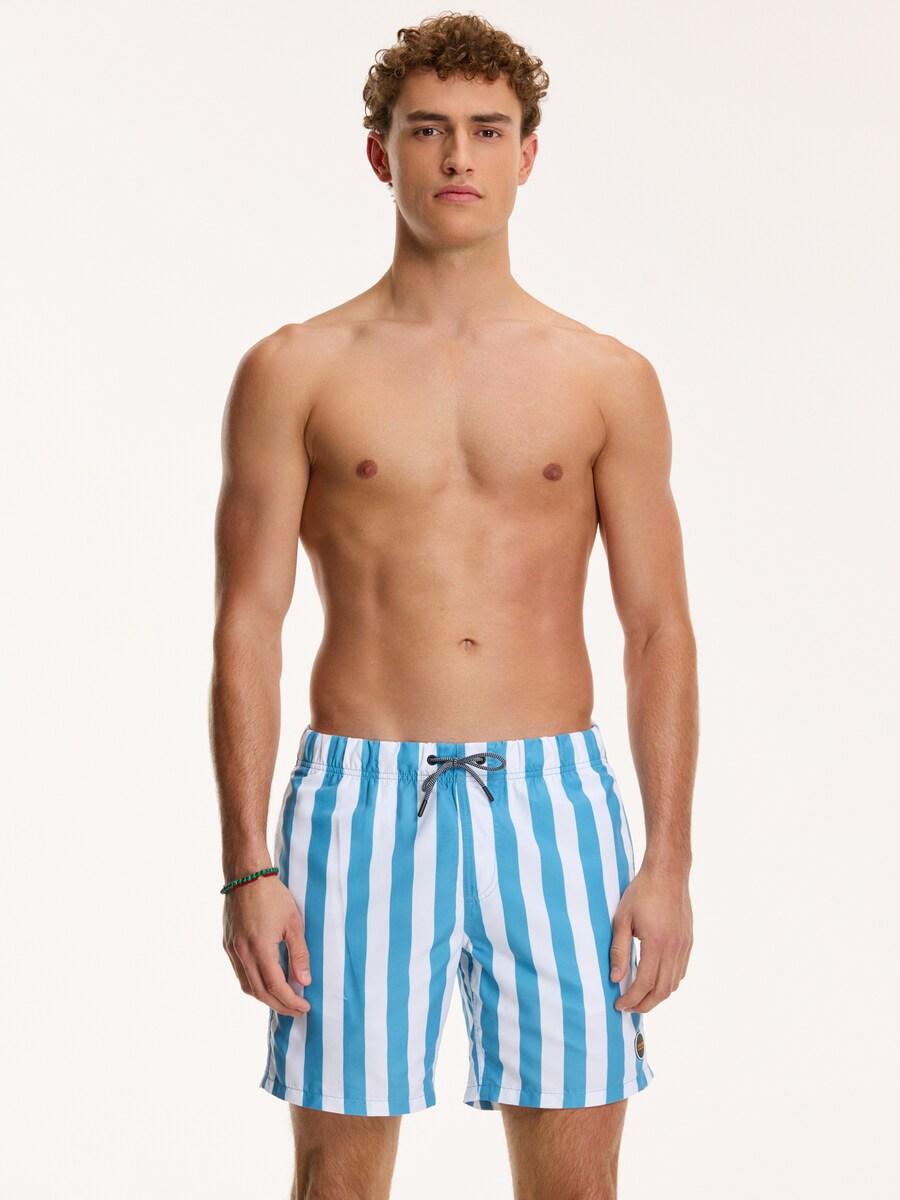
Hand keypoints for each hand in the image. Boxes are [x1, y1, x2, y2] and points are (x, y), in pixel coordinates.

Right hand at [222, 875, 311, 1015]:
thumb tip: (304, 982)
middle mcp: (242, 953)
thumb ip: (299, 954)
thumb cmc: (273, 895)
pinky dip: (254, 983)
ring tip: (283, 1000)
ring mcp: (232, 950)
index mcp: (260, 949)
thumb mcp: (294, 923)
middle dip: (280, 1005)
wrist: (246, 875)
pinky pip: (240, 973)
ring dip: (265, 997)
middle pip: (260, 992)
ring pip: (247, 985)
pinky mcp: (227, 944)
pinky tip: (266, 982)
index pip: (276, 987)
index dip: (291, 1001)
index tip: (305, 1008)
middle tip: (296, 1010)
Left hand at [609, 862, 692, 1012]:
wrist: (668, 873)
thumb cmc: (642, 892)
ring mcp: (684, 946)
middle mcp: (674, 949)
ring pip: (673, 984)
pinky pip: (680, 971)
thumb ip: (619, 950)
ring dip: (657, 996)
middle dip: (644, 1005)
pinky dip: (668, 983)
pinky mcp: (688, 942)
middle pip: (662, 990)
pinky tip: (655, 980)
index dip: (631, 998)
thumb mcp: (622, 919)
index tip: (619, 1004)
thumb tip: (615, 978)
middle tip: (629, 1008)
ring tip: (640, 997)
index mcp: (656, 943)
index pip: (644, 983)